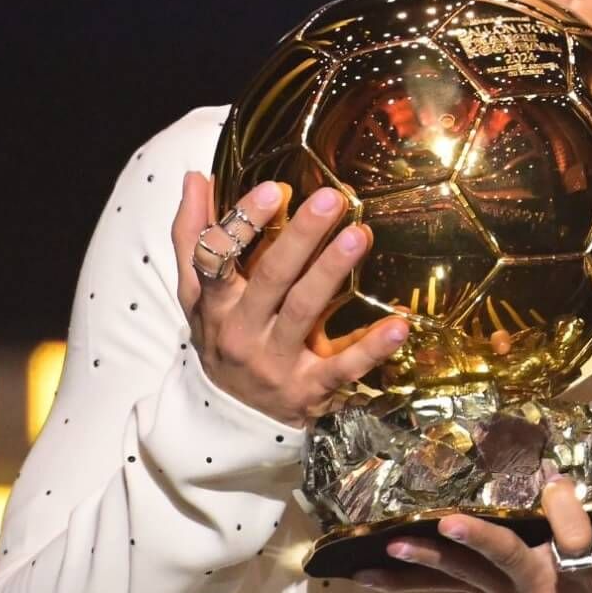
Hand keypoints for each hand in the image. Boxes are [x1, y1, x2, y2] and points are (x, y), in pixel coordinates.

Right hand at [171, 174, 408, 426]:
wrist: (231, 415)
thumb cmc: (222, 334)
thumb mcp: (197, 293)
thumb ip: (194, 235)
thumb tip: (196, 177)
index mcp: (215, 302)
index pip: (218, 257)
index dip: (243, 224)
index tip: (275, 189)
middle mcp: (242, 330)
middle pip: (271, 278)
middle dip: (301, 237)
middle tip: (331, 199)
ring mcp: (276, 361)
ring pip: (304, 311)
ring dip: (331, 272)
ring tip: (359, 236)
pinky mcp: (310, 388)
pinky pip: (342, 367)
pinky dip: (371, 348)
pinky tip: (398, 325)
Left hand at [353, 475, 591, 592]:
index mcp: (581, 567)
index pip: (573, 533)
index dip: (569, 511)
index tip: (561, 486)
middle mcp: (535, 583)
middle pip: (504, 557)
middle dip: (477, 539)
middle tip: (447, 522)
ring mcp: (503, 591)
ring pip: (461, 572)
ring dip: (424, 557)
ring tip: (388, 542)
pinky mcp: (482, 592)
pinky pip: (437, 587)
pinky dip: (401, 579)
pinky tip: (362, 572)